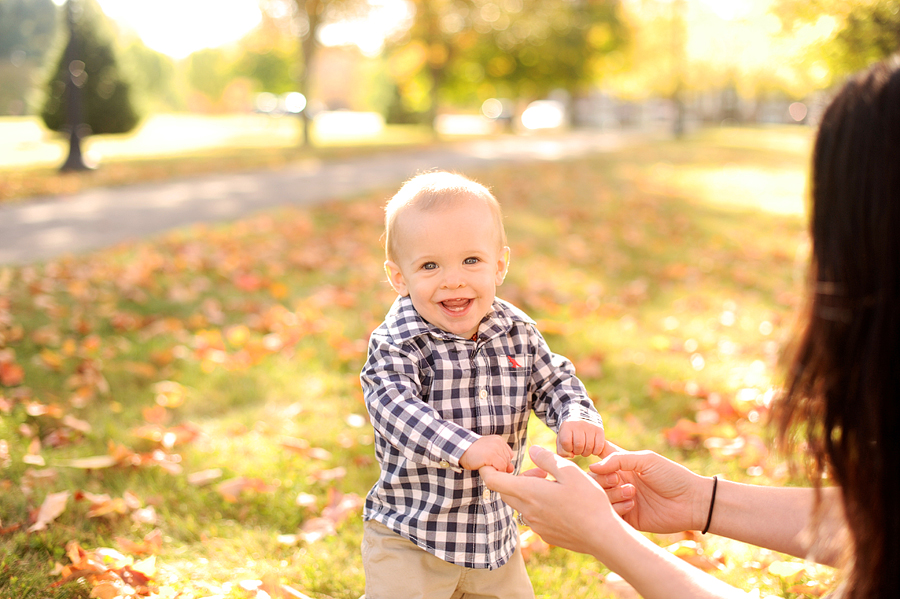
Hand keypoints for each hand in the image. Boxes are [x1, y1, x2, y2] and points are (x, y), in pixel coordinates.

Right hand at [460, 435, 514, 471]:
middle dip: (500, 466)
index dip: (502, 462)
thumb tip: (511, 469)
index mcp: (499, 440)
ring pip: (505, 465)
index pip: (509, 455)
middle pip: (508, 460)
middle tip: (487, 464)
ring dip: (497, 468)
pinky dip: (495, 470)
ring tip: (485, 464)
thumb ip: (501, 459)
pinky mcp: (492, 455)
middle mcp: (499, 443)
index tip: (491, 462)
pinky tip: (486, 467)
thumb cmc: (474, 453)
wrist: (461, 450)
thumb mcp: (489, 453)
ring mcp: (496, 448)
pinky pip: (501, 467)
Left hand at [480, 445, 616, 555]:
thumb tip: (532, 451)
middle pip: (506, 492)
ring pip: (521, 504)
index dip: (488, 469)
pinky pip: (533, 516)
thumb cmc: (588, 501)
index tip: (496, 462)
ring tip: (554, 487)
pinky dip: (539, 506)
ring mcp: (535, 525)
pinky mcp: (545, 534)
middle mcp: (527, 511)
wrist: (603, 537)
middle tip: (542, 473)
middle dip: (516, 479)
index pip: (493, 481)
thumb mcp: (570, 471)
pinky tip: (561, 503)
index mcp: (529, 492)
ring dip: (529, 492)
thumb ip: (547, 459)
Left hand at [557, 420, 605, 457]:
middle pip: (579, 445)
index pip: (566, 442)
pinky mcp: (599, 430)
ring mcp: (590, 427)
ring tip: (584, 449)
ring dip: (586, 453)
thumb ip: (562, 451)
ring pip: (589, 447)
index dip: (567, 448)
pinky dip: (596, 452)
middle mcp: (579, 424)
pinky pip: (599, 446)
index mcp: (567, 426)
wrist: (581, 418)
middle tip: (578, 449)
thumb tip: (572, 456)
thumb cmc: (570, 434)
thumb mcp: (562, 440)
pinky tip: (592, 450)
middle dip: (578, 452)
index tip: (569, 447)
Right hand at [590, 445, 711, 533]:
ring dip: (612, 493)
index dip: (588, 453)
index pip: (597, 454)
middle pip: (592, 479)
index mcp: (622, 464)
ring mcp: (621, 499)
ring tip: (633, 493)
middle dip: (602, 479)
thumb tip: (592, 467)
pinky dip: (617, 508)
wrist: (691, 503)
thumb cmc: (672, 476)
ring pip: (599, 497)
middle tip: (618, 480)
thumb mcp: (646, 460)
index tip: (586, 454)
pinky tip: (633, 505)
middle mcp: (618, 481)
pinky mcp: (627, 518)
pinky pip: (610, 514)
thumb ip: (618, 459)